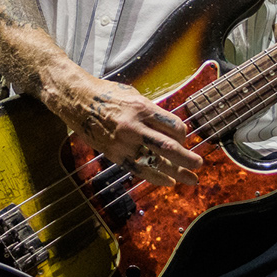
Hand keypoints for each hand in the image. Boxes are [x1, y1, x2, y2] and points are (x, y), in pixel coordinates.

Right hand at [53, 72, 201, 187]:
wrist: (78, 102)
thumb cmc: (107, 95)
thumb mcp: (134, 95)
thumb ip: (152, 111)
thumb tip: (170, 126)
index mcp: (143, 108)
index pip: (174, 126)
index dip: (184, 134)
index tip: (184, 137)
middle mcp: (135, 126)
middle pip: (169, 146)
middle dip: (187, 158)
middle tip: (199, 164)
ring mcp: (124, 143)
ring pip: (156, 162)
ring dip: (176, 173)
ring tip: (190, 180)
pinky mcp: (115, 154)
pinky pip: (139, 169)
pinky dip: (156, 177)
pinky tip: (168, 182)